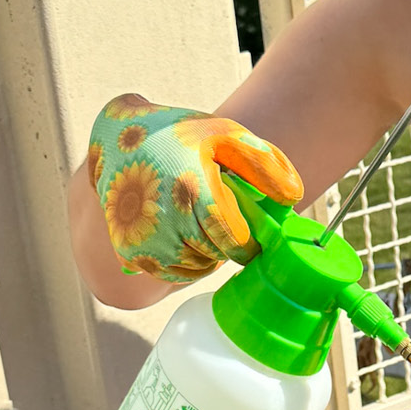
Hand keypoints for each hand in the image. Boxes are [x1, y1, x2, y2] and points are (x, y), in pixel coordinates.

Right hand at [86, 96, 302, 282]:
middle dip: (226, 244)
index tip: (251, 236)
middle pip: (216, 255)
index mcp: (191, 189)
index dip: (248, 243)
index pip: (233, 240)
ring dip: (206, 255)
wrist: (116, 140)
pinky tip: (182, 236)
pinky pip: (171, 274)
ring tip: (199, 224)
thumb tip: (294, 198)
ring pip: (195, 270)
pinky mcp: (129, 252)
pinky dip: (183, 263)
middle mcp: (165, 219)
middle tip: (222, 222)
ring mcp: (143, 239)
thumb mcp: (225, 135)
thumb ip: (264, 164)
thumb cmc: (180, 137)